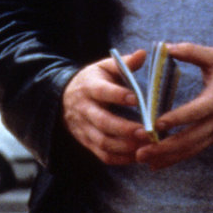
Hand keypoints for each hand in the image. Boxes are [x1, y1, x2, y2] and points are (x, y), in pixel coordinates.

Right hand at [62, 51, 154, 166]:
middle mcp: (84, 109)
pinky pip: (102, 155)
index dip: (118, 95)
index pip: (102, 91)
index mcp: (89, 86)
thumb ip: (124, 63)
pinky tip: (137, 155)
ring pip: (103, 141)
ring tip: (146, 145)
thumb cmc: (93, 81)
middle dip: (125, 128)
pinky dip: (121, 158)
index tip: (137, 99)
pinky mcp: (86, 142)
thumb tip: (143, 54)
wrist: (64, 99)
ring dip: (125, 146)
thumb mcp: (104, 67)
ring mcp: (84, 128)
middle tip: (147, 132)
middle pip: (103, 121)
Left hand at [132, 42, 212, 170]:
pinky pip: (194, 151)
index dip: (177, 119)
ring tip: (142, 158)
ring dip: (166, 156)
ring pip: (191, 148)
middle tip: (141, 149)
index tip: (156, 124)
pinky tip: (156, 164)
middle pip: (191, 138)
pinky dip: (175, 158)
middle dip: (165, 146)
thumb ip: (192, 51)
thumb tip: (165, 47)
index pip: (196, 112)